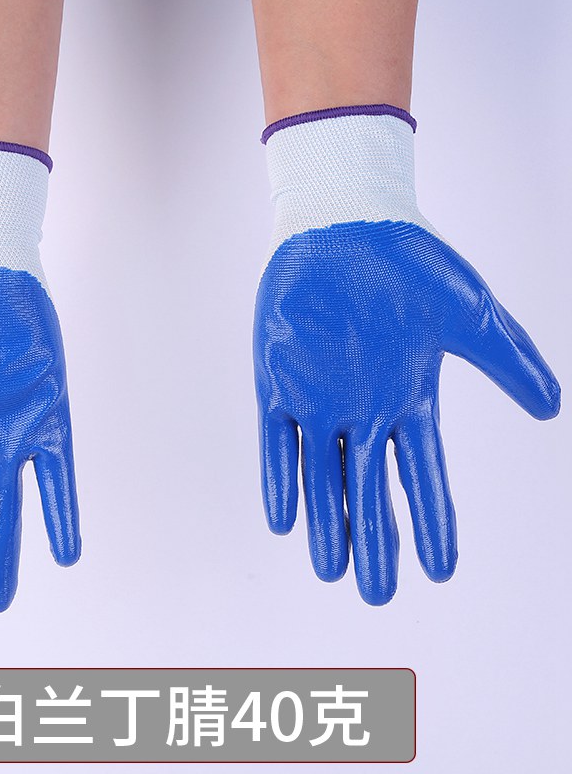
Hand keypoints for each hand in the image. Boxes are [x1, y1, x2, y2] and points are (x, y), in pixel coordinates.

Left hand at [254, 108, 559, 603]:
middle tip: (377, 595)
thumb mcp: (470, 314)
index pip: (424, 477)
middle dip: (375, 541)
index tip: (441, 572)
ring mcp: (319, 400)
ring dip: (326, 525)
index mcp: (409, 400)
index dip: (433, 523)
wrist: (346, 223)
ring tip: (331, 571)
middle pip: (370, 491)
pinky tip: (283, 519)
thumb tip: (553, 409)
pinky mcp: (279, 383)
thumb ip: (509, 361)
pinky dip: (279, 479)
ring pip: (322, 477)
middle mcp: (363, 411)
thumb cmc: (411, 263)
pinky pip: (275, 442)